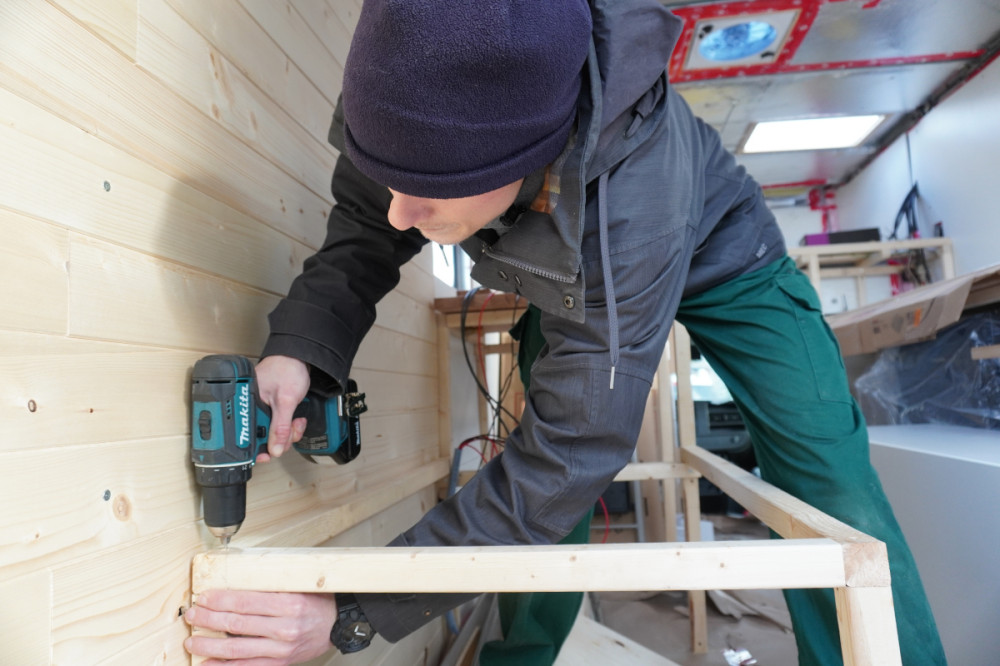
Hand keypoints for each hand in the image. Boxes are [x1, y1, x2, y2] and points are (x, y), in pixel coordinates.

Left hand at [184, 589, 335, 665]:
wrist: (338, 624)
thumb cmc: (318, 602)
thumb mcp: (296, 587)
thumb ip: (268, 588)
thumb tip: (233, 588)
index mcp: (289, 604)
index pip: (245, 602)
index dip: (219, 600)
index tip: (203, 597)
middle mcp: (285, 628)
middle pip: (236, 624)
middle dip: (208, 620)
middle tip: (192, 615)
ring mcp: (281, 649)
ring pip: (236, 649)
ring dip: (209, 645)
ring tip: (193, 641)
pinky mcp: (280, 663)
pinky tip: (208, 664)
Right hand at [255, 355, 310, 460]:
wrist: (299, 358)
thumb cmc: (287, 370)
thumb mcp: (286, 401)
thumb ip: (280, 427)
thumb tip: (274, 449)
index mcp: (247, 406)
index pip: (247, 435)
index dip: (258, 449)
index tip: (268, 455)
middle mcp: (253, 409)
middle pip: (263, 439)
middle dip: (281, 439)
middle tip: (291, 431)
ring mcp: (264, 411)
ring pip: (274, 435)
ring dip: (288, 433)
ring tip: (296, 422)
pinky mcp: (274, 411)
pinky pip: (280, 427)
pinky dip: (290, 427)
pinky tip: (296, 419)